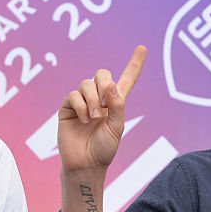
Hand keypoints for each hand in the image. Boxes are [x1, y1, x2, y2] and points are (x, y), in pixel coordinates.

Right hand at [57, 45, 146, 174]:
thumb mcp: (117, 127)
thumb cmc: (104, 148)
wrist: (86, 164)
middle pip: (102, 74)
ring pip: (87, 84)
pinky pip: (74, 94)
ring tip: (94, 119)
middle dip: (103, 84)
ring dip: (93, 101)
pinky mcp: (68, 107)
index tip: (143, 48)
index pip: (126, 79)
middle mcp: (99, 99)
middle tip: (104, 106)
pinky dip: (80, 106)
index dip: (134, 64)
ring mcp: (82, 102)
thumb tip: (109, 84)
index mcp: (116, 103)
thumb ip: (117, 105)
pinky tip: (83, 119)